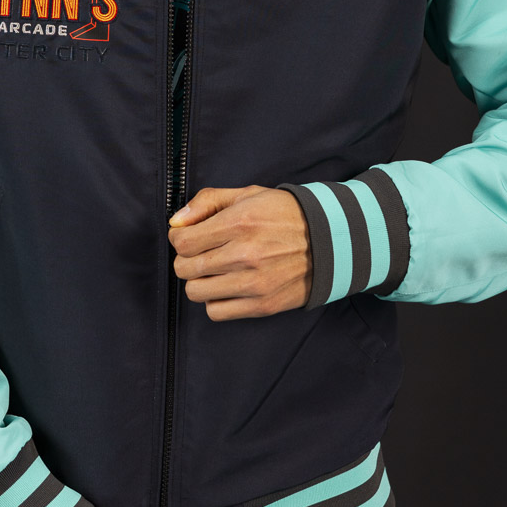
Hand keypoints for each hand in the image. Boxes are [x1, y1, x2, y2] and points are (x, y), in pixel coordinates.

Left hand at [168, 184, 312, 319]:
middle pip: (185, 268)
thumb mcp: (248, 195)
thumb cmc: (286, 215)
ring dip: (199, 281)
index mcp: (240, 223)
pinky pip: (216, 312)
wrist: (330, 241)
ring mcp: (254, 283)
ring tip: (213, 270)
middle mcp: (245, 254)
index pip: (183, 242)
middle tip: (200, 253)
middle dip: (186, 259)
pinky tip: (226, 286)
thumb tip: (176, 221)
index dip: (179, 238)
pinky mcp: (262, 305)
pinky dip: (215, 300)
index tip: (187, 236)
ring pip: (196, 292)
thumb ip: (207, 202)